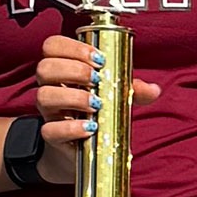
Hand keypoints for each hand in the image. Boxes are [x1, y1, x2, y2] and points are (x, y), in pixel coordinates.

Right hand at [31, 35, 160, 185]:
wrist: (90, 150)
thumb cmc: (101, 112)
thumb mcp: (118, 95)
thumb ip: (135, 89)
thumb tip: (154, 89)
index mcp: (64, 69)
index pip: (52, 46)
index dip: (71, 47)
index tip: (99, 58)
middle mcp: (52, 87)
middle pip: (44, 67)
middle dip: (73, 69)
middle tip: (97, 79)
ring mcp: (50, 112)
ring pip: (43, 96)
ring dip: (73, 96)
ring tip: (97, 104)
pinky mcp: (52, 137)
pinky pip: (50, 130)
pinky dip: (72, 127)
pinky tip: (91, 127)